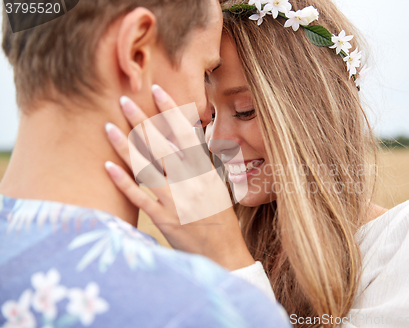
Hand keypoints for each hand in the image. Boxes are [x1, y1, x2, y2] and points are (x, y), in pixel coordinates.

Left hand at [104, 85, 254, 269]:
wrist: (223, 251)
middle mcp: (190, 181)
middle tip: (123, 100)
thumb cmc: (220, 218)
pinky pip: (139, 197)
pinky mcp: (163, 218)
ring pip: (146, 167)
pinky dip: (123, 181)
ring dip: (125, 145)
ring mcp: (175, 200)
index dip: (170, 110)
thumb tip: (186, 140)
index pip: (185, 133)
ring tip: (107, 127)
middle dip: (141, 120)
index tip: (156, 90)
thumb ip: (199, 163)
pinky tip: (107, 166)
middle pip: (161, 144)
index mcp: (204, 170)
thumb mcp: (216, 185)